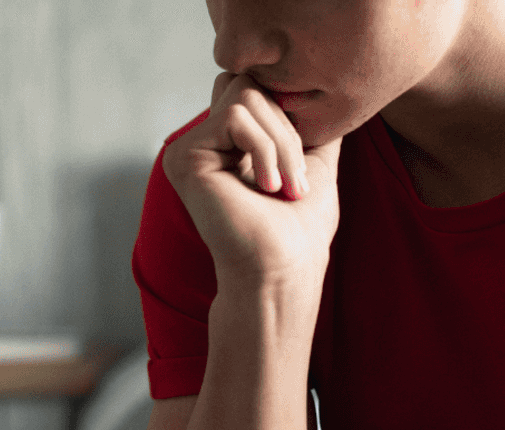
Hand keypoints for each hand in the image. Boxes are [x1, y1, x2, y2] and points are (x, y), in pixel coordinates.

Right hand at [162, 72, 342, 286]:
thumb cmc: (301, 230)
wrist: (283, 269)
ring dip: (280, 142)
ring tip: (285, 187)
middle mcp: (203, 144)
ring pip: (244, 96)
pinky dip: (265, 149)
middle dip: (287, 129)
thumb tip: (320, 94)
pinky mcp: (185, 155)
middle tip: (296, 182)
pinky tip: (268, 187)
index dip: (287, 116)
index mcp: (228, 146)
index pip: (256, 91)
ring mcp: (189, 149)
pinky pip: (234, 117)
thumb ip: (311, 129)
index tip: (300, 167)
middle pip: (250, 85)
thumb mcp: (314, 166)